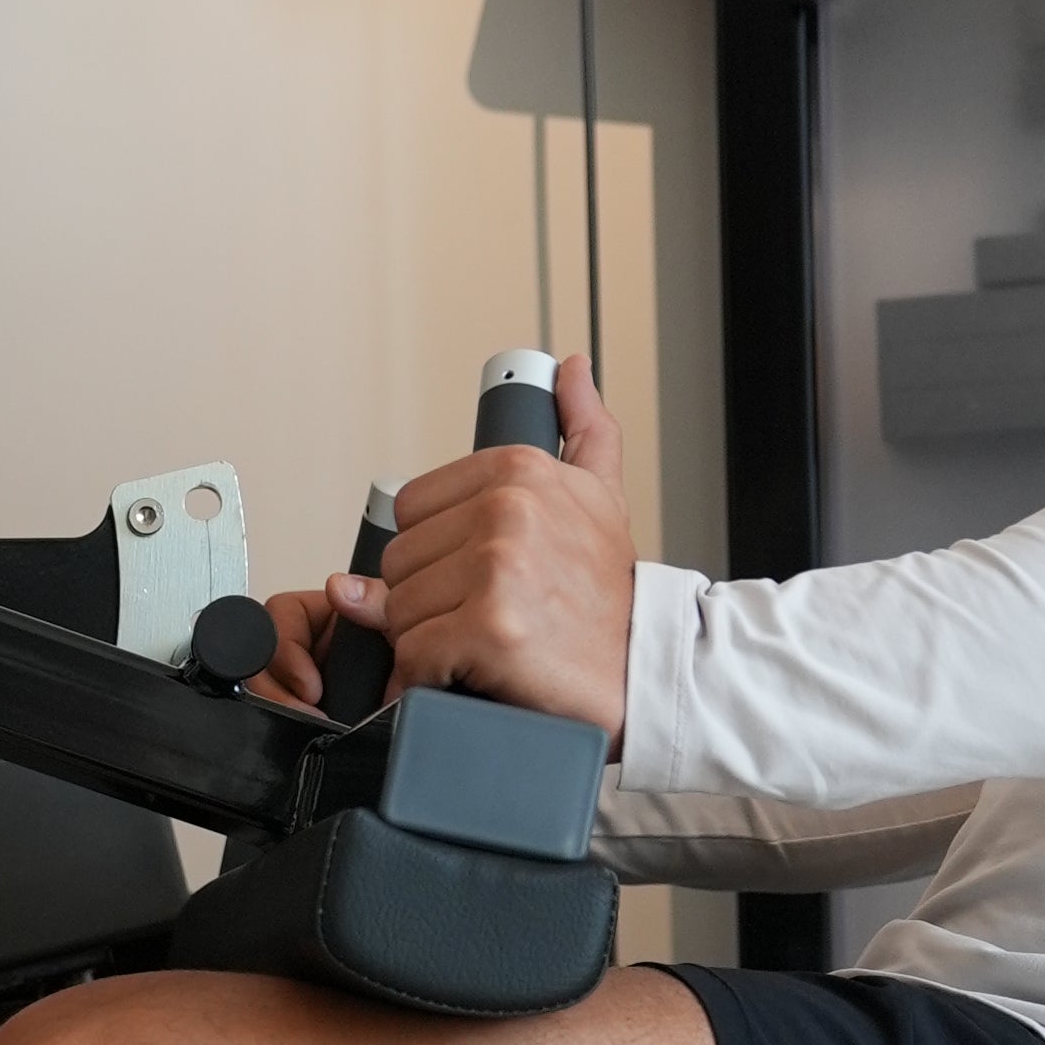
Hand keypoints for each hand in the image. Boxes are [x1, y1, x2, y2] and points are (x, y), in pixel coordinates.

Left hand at [264, 353, 634, 739]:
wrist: (645, 669)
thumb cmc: (612, 596)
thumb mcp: (603, 497)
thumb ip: (581, 428)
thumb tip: (570, 369)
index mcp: (519, 470)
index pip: (410, 508)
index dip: (436, 551)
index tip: (478, 573)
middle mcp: (506, 510)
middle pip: (398, 561)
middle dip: (431, 599)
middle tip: (489, 613)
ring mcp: (497, 568)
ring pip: (399, 610)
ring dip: (431, 640)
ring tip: (488, 642)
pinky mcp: (487, 628)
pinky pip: (413, 655)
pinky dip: (432, 676)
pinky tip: (476, 670)